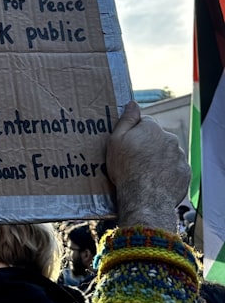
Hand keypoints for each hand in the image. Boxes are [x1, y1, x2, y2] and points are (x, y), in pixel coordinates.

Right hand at [106, 101, 189, 231]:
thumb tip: (132, 103)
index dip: (134, 132)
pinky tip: (155, 179)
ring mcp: (180, 156)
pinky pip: (175, 167)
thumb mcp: (116, 141)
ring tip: (144, 172)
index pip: (145, 122)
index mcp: (152, 128)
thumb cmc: (126, 169)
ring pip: (167, 152)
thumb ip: (126, 120)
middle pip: (157, 137)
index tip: (127, 144)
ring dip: (158, 157)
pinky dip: (167, 171)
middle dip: (148, 145)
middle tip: (135, 159)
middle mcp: (170, 139)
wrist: (145, 198)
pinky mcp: (185, 172)